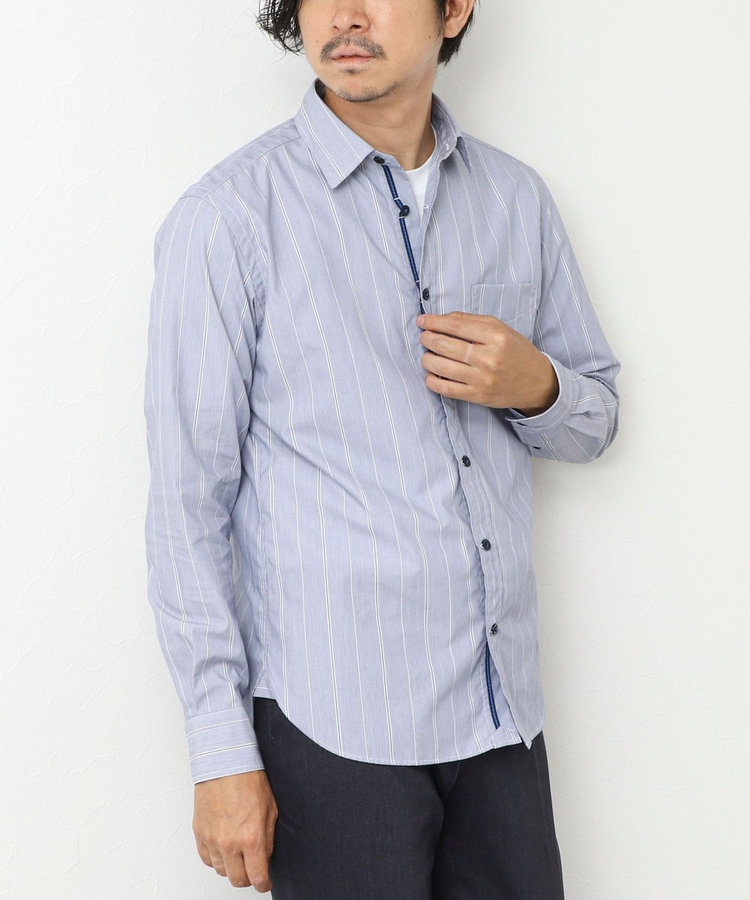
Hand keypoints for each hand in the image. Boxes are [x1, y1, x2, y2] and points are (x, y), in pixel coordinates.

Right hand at [193, 770, 277, 891]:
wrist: (225, 762)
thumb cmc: (248, 779)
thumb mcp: (270, 809)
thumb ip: (268, 839)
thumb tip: (264, 858)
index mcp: (251, 837)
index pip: (257, 876)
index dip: (263, 884)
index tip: (265, 883)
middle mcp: (230, 843)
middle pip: (237, 879)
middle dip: (247, 878)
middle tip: (252, 870)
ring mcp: (212, 839)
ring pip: (221, 870)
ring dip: (231, 867)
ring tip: (238, 853)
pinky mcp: (199, 833)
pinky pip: (206, 859)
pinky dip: (215, 858)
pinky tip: (223, 847)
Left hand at [417, 311, 558, 414]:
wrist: (537, 382)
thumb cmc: (516, 352)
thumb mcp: (501, 329)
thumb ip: (472, 321)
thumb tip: (442, 318)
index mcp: (496, 337)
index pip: (456, 326)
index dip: (434, 322)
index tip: (422, 320)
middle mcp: (489, 358)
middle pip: (445, 345)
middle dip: (428, 339)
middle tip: (424, 337)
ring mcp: (482, 379)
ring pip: (442, 367)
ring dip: (427, 359)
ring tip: (426, 355)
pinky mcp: (478, 396)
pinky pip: (446, 389)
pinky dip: (433, 380)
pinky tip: (431, 374)